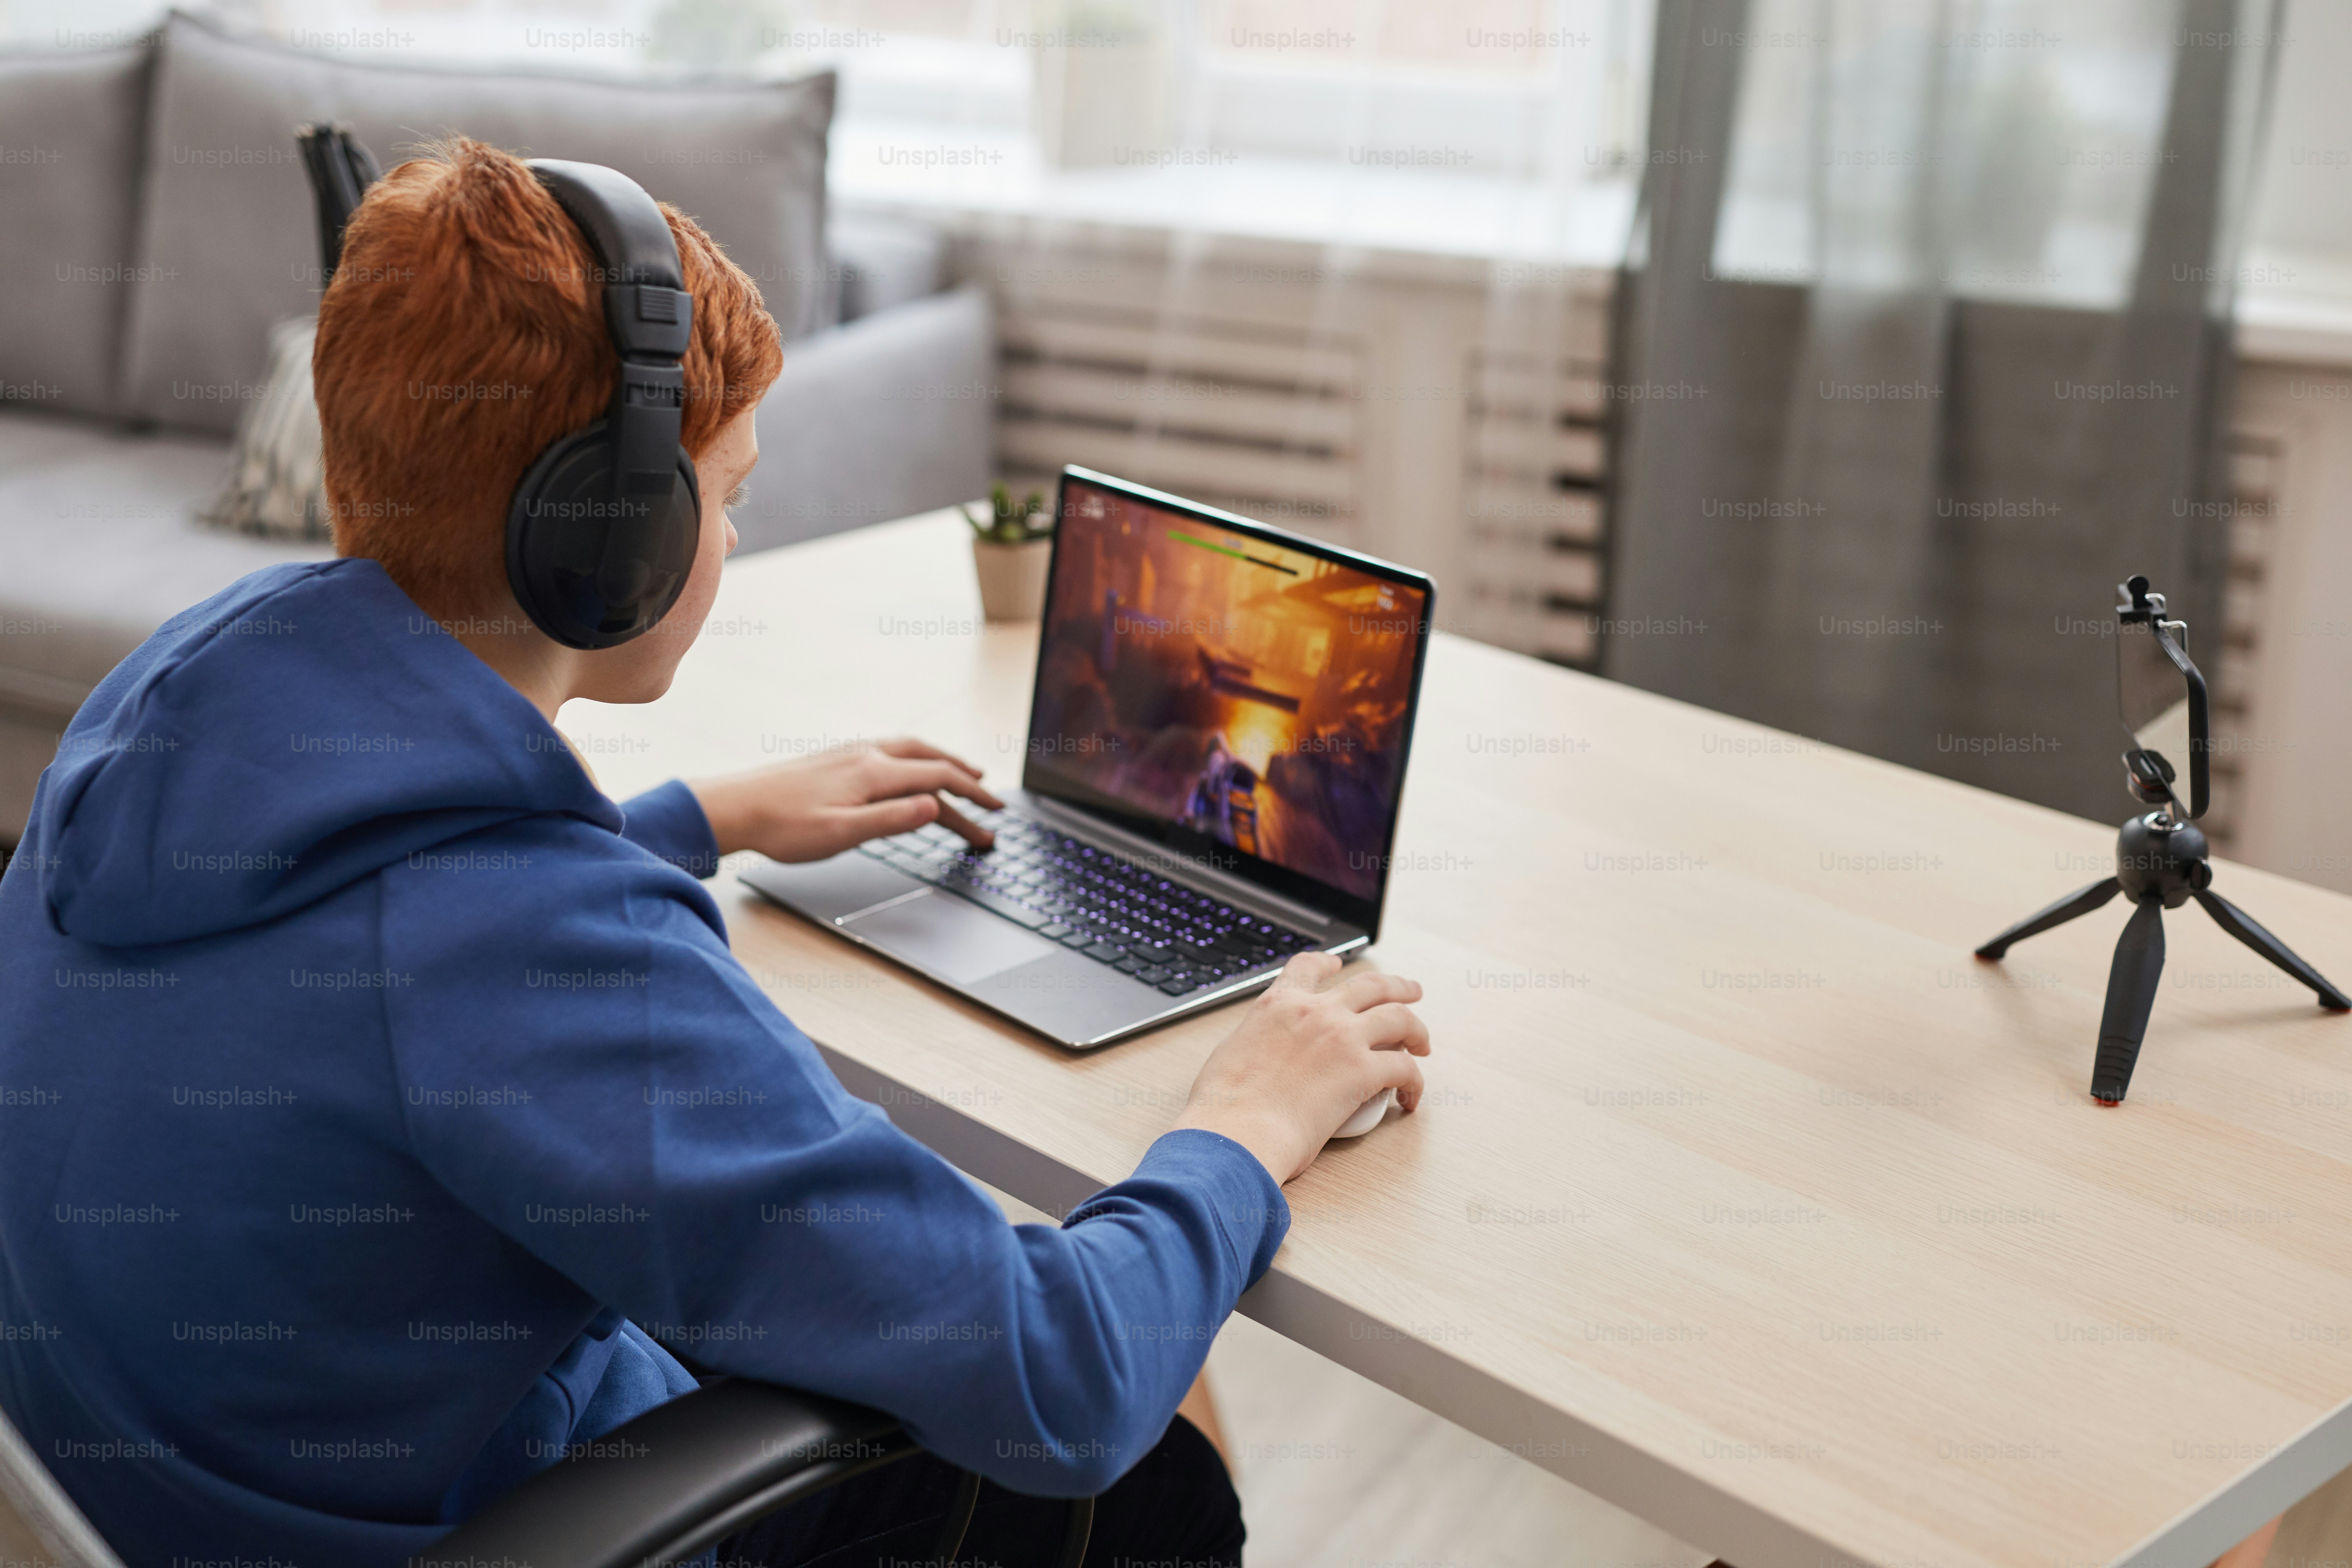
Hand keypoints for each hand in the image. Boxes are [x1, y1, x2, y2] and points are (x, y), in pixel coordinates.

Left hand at [686, 738, 1003, 863]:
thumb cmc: (783, 827)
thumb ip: (891, 820)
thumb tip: (935, 806)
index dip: (972, 796)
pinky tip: (907, 769)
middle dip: (964, 775)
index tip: (995, 813)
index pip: (938, 779)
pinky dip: (914, 759)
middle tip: (989, 795)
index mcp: (873, 774)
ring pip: (909, 750)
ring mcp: (849, 753)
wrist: (734, 807)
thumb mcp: (841, 833)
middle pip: (929, 759)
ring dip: (940, 762)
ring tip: (960, 775)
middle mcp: (866, 755)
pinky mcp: (834, 758)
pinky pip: (889, 750)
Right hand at [1172, 952, 1429, 1182]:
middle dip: (1398, 987)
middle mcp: (1315, 1012)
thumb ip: (1258, 1041)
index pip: (1307, 968)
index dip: (1327, 963)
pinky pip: (1405, 1069)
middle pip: (1372, 985)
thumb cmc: (1225, 1105)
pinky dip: (1414, 1082)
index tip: (1337, 965)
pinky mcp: (1363, 1072)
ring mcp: (1343, 1038)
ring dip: (1417, 1029)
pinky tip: (1410, 1097)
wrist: (1237, 1130)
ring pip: (1399, 1018)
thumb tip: (1265, 1053)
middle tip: (1412, 993)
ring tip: (1423, 1044)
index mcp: (1278, 1004)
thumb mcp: (1232, 1052)